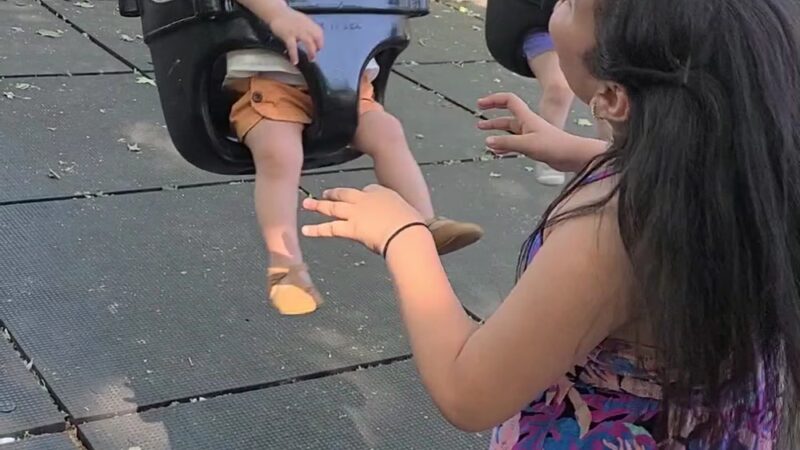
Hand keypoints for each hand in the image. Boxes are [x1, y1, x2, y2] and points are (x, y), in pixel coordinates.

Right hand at [268, 8, 323, 64]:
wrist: (276, 13)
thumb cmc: (288, 18)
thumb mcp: (301, 21)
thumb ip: (307, 30)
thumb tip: (311, 40)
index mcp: (309, 23)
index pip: (319, 33)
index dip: (320, 42)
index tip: (318, 48)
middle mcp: (305, 27)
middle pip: (316, 38)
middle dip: (317, 48)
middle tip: (315, 56)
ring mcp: (297, 31)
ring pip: (308, 42)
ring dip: (311, 52)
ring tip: (310, 59)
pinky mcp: (288, 35)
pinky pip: (293, 47)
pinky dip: (294, 55)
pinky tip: (295, 61)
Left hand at [301, 185, 424, 254]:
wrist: (406, 232)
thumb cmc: (414, 227)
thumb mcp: (412, 217)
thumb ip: (406, 220)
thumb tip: (410, 231)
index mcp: (384, 194)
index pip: (369, 190)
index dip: (362, 194)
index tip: (359, 196)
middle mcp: (367, 200)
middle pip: (346, 194)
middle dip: (334, 194)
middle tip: (324, 193)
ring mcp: (356, 213)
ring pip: (333, 208)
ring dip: (319, 206)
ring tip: (307, 204)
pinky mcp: (350, 227)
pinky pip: (330, 228)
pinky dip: (317, 229)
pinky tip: (306, 230)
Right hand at [476, 92, 575, 170]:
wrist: (573, 156)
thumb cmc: (553, 146)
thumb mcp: (527, 144)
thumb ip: (507, 143)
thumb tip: (488, 141)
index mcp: (526, 118)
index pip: (508, 101)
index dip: (494, 100)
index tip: (480, 104)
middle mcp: (528, 124)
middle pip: (507, 117)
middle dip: (492, 120)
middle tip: (479, 124)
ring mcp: (531, 135)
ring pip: (510, 132)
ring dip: (498, 134)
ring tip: (485, 138)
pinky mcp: (534, 146)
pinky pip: (515, 143)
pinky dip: (506, 146)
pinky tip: (498, 152)